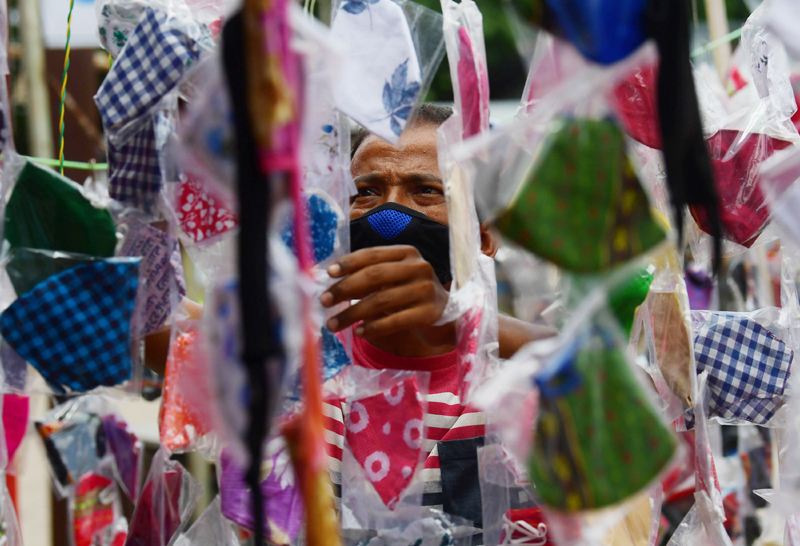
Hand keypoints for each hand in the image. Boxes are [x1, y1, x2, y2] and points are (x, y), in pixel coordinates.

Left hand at [320, 245, 453, 346]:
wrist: (443, 307)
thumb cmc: (409, 287)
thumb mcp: (394, 273)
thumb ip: (368, 273)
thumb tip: (331, 281)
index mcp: (406, 252)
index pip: (373, 254)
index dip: (349, 263)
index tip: (329, 273)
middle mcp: (418, 267)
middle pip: (375, 276)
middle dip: (345, 289)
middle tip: (325, 301)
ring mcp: (425, 289)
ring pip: (382, 300)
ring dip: (353, 313)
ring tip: (333, 323)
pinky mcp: (429, 312)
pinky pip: (396, 320)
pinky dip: (374, 327)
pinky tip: (359, 332)